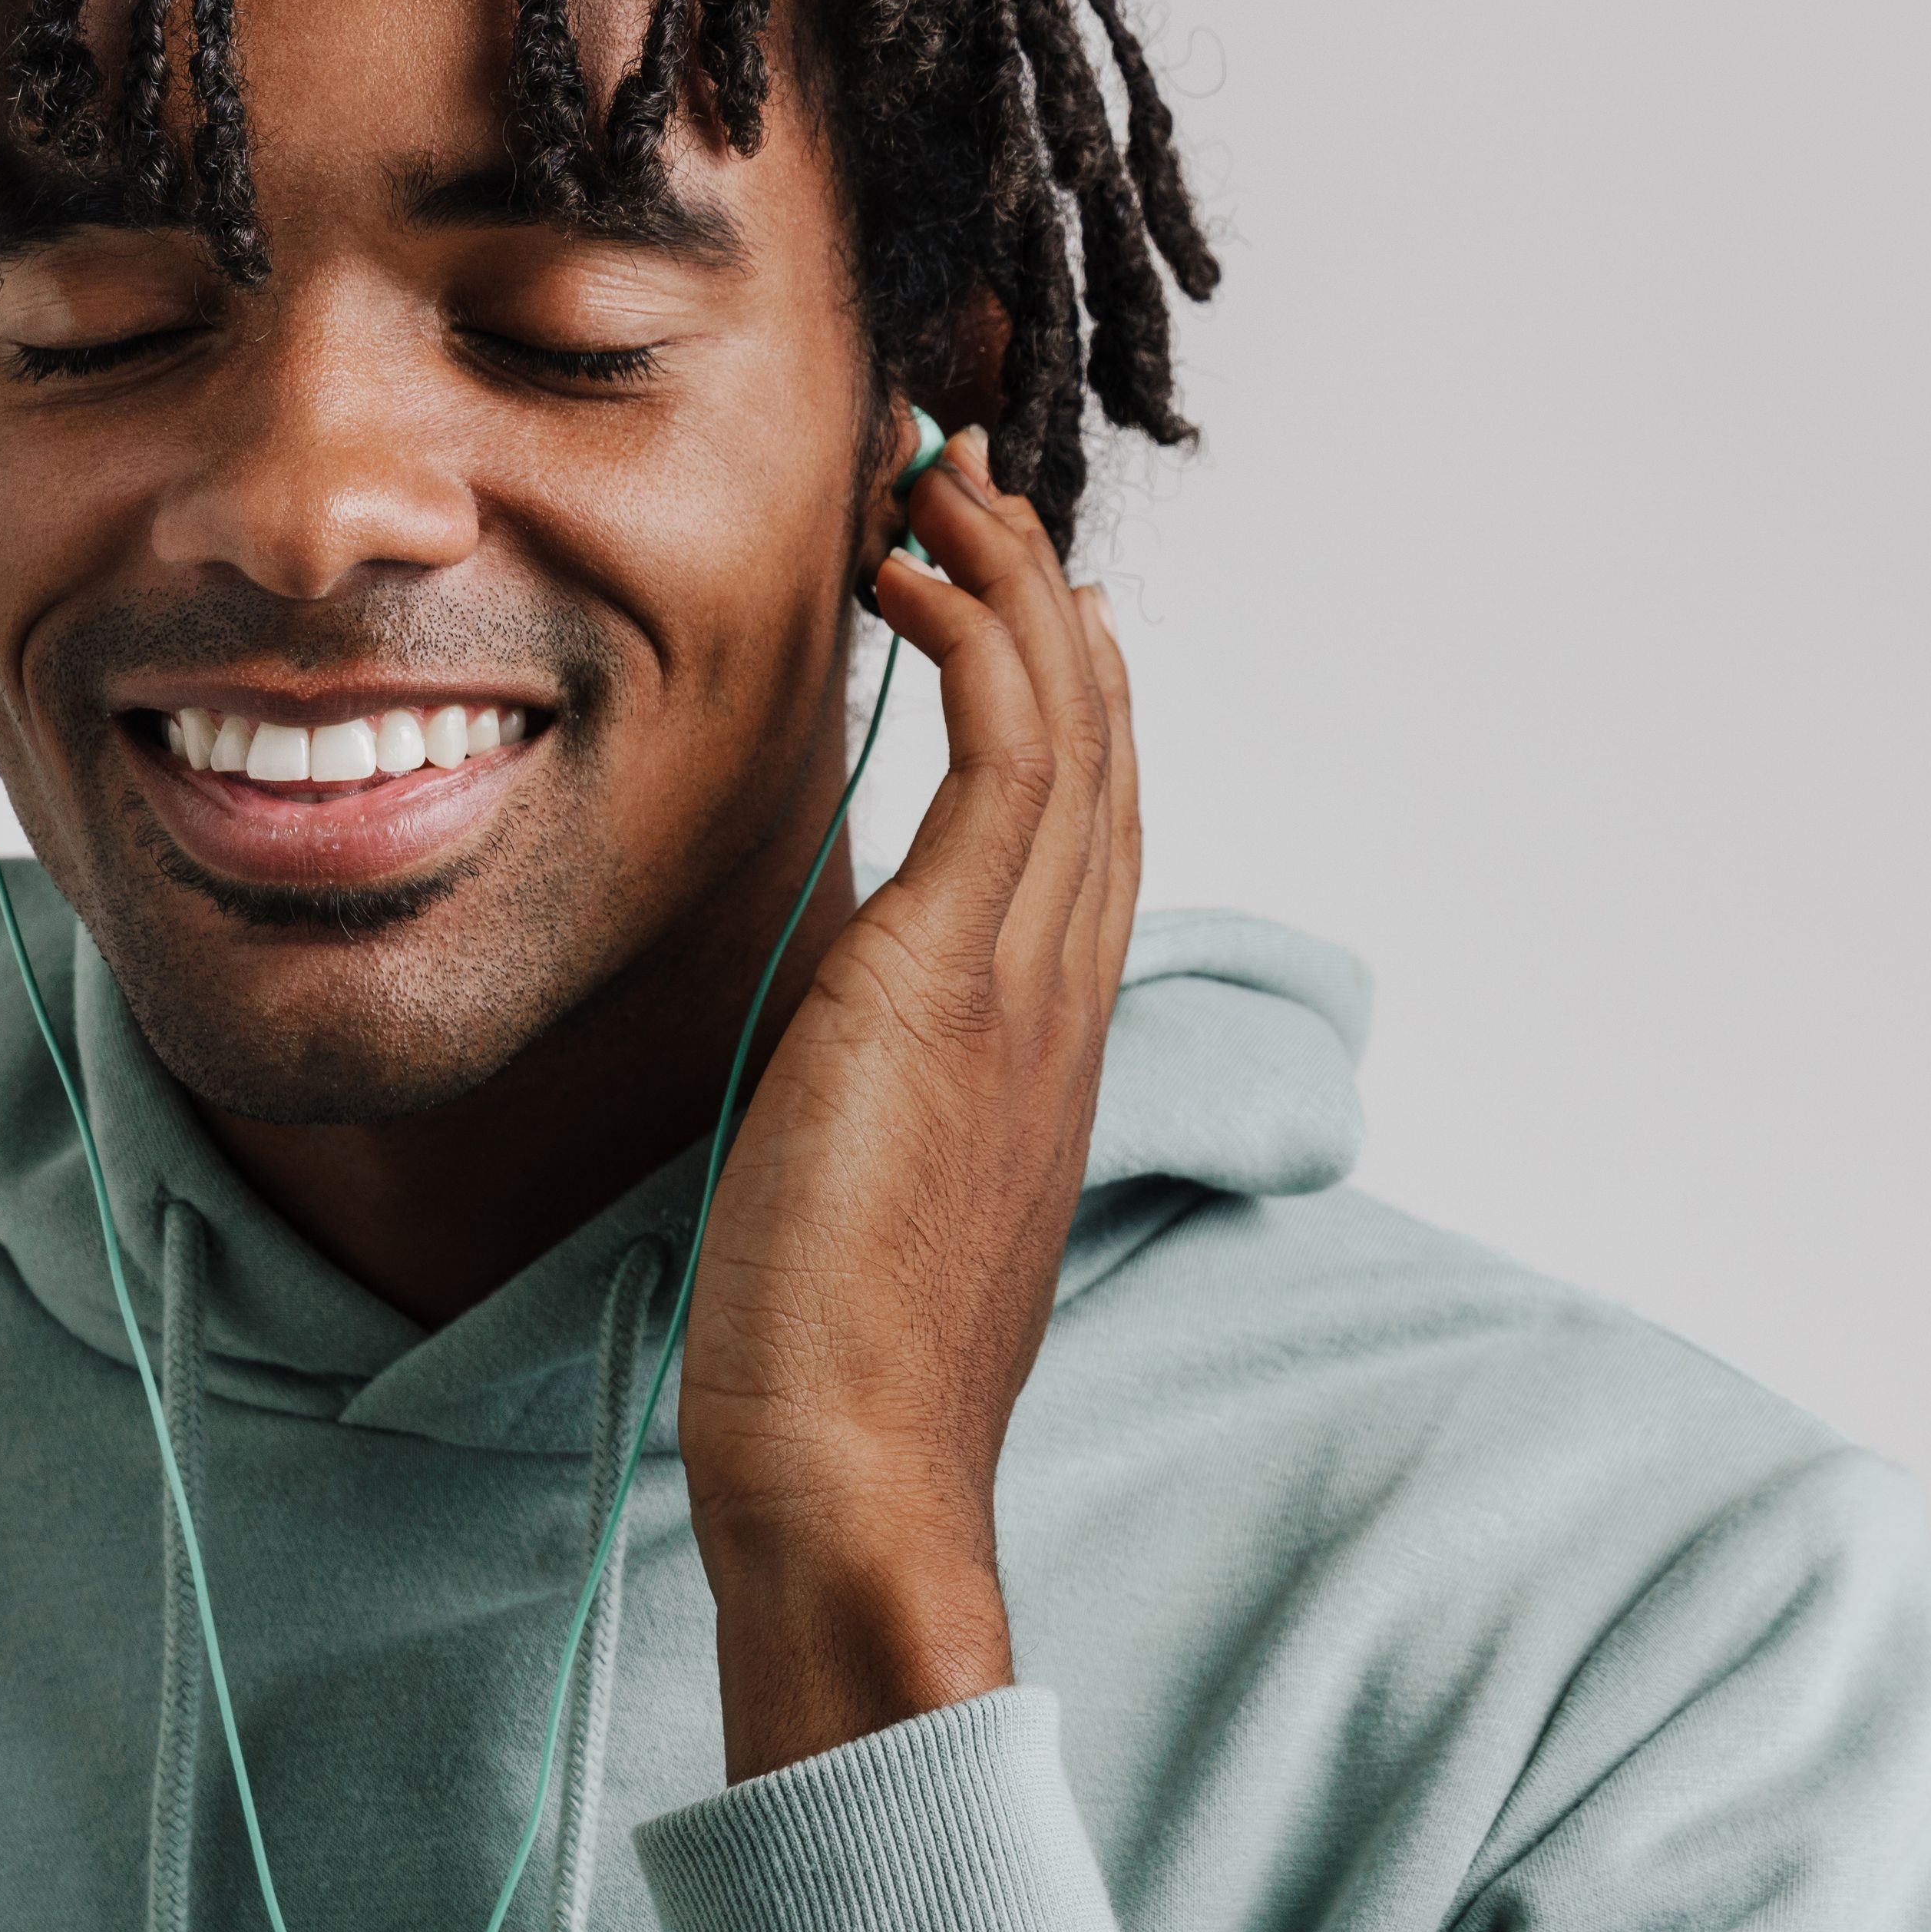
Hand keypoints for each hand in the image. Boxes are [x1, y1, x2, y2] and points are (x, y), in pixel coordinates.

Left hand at [673, 425, 1142, 1778]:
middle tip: (969, 473)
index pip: (1088, 796)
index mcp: (1058, 1022)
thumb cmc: (831, 1346)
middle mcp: (1074, 975)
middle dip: (1041, 579)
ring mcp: (1036, 968)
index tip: (995, 574)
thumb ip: (882, 1068)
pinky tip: (907, 572)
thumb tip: (837, 1014)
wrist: (850, 1459)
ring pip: (1070, 708)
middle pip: (1099, 722)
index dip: (1058, 665)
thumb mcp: (870, 1162)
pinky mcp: (966, 968)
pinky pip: (1012, 745)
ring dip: (1011, 571)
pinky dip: (977, 633)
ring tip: (938, 479)